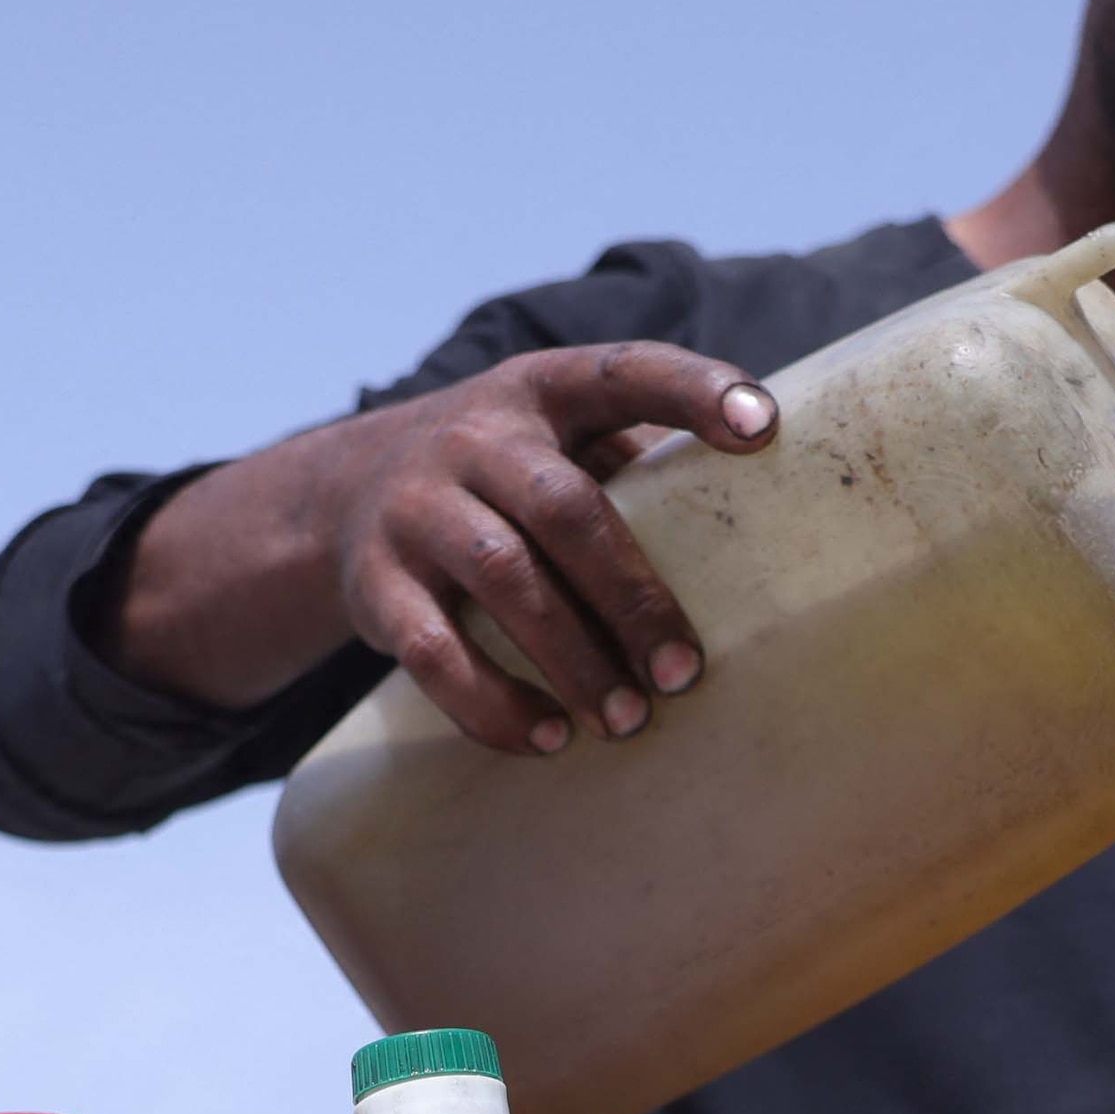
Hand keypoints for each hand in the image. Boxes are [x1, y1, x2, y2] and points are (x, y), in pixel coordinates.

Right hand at [320, 344, 776, 755]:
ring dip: (573, 659)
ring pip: (504, 579)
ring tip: (627, 722)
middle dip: (633, 595)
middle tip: (685, 672)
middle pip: (564, 506)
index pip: (624, 374)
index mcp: (541, 391)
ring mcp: (416, 508)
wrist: (344, 492)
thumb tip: (771, 536)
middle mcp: (473, 438)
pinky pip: (436, 653)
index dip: (694, 391)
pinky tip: (549, 739)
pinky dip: (494, 705)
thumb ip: (639, 466)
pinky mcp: (376, 584)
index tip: (764, 428)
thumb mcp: (558, 439)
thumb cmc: (502, 476)